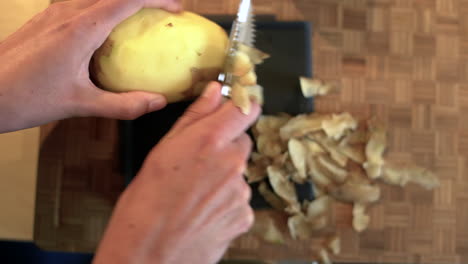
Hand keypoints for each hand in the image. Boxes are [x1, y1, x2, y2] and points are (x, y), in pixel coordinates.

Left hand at [0, 0, 180, 132]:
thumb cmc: (24, 97)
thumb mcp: (79, 104)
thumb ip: (122, 105)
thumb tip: (157, 103)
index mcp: (80, 28)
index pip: (127, 0)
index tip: (177, 9)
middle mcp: (67, 12)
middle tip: (164, 10)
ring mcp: (53, 12)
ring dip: (122, 0)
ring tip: (140, 16)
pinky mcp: (45, 19)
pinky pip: (81, 1)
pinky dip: (103, 6)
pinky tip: (106, 29)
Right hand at [93, 82, 260, 263]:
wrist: (147, 255)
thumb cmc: (144, 204)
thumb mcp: (161, 152)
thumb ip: (194, 117)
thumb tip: (215, 92)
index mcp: (209, 141)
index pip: (245, 109)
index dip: (242, 106)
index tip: (237, 108)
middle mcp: (231, 163)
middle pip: (241, 143)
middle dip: (224, 149)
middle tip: (197, 166)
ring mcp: (240, 191)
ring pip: (238, 173)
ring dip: (223, 178)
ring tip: (194, 195)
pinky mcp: (244, 216)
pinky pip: (240, 200)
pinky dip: (226, 203)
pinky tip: (203, 212)